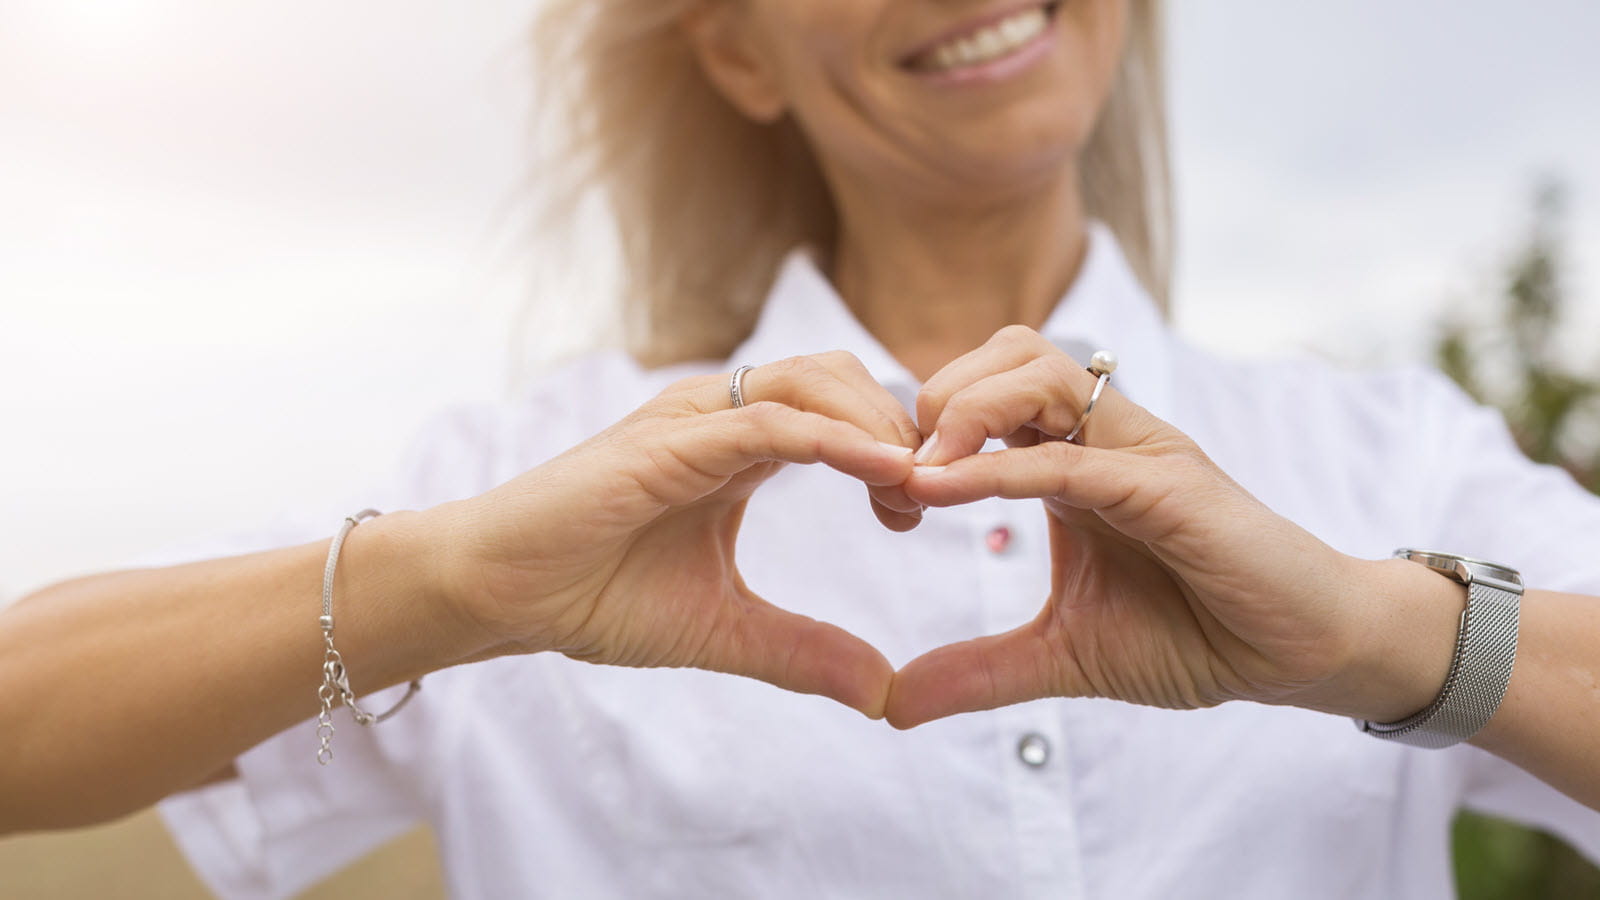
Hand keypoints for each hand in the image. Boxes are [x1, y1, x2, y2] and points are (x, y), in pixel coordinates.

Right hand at [430, 352, 921, 717]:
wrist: (501, 594)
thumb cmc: (595, 597)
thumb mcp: (724, 629)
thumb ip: (803, 651)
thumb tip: (883, 692)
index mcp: (739, 447)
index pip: (843, 413)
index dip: (896, 449)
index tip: (922, 512)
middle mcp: (722, 417)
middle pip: (843, 379)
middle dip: (902, 427)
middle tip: (931, 497)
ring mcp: (694, 420)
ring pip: (815, 383)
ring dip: (880, 426)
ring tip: (920, 484)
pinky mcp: (669, 440)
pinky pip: (770, 421)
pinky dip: (834, 439)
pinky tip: (884, 473)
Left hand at [886, 326, 1417, 727]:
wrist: (1297, 655)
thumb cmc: (1194, 635)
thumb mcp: (1062, 655)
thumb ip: (978, 670)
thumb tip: (891, 704)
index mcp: (1071, 460)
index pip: (985, 397)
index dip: (922, 430)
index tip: (878, 491)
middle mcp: (1102, 438)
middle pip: (1007, 353)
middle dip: (935, 395)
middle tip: (888, 468)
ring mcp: (1137, 452)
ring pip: (1039, 371)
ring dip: (965, 408)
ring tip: (915, 471)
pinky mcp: (1170, 484)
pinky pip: (1074, 456)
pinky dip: (1003, 467)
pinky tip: (945, 492)